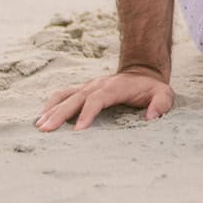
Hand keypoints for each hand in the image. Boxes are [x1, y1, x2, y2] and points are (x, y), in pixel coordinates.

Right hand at [35, 68, 173, 131]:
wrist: (142, 72)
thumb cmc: (152, 88)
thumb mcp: (164, 94)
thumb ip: (161, 104)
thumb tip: (152, 117)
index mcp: (115, 87)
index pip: (98, 99)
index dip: (88, 113)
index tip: (78, 130)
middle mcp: (97, 85)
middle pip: (75, 98)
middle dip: (60, 114)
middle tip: (46, 130)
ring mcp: (87, 86)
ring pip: (65, 96)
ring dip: (51, 110)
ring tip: (38, 126)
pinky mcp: (82, 90)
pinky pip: (62, 95)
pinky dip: (50, 105)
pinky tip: (40, 118)